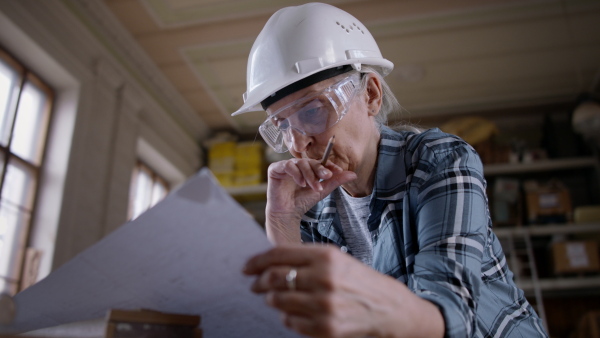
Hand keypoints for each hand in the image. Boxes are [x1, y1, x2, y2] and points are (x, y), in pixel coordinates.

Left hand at [243, 245, 444, 337]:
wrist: (390, 309)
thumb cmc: (359, 281)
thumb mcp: (335, 259)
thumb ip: (303, 258)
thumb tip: (266, 262)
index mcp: (326, 255)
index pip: (278, 254)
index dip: (256, 261)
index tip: (247, 267)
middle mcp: (324, 278)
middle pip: (273, 278)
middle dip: (258, 282)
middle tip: (255, 285)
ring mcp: (324, 305)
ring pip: (278, 301)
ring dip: (272, 300)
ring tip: (277, 298)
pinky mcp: (325, 328)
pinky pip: (290, 322)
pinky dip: (287, 317)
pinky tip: (296, 312)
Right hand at [266, 159, 355, 242]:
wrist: (287, 214)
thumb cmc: (302, 202)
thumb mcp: (322, 191)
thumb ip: (335, 181)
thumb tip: (353, 174)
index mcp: (307, 168)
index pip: (318, 162)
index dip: (328, 165)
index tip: (337, 171)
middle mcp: (296, 165)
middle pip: (310, 162)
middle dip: (320, 170)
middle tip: (327, 177)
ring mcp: (285, 166)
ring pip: (300, 163)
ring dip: (309, 175)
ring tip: (314, 187)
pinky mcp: (275, 169)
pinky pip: (287, 165)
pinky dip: (296, 173)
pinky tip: (301, 183)